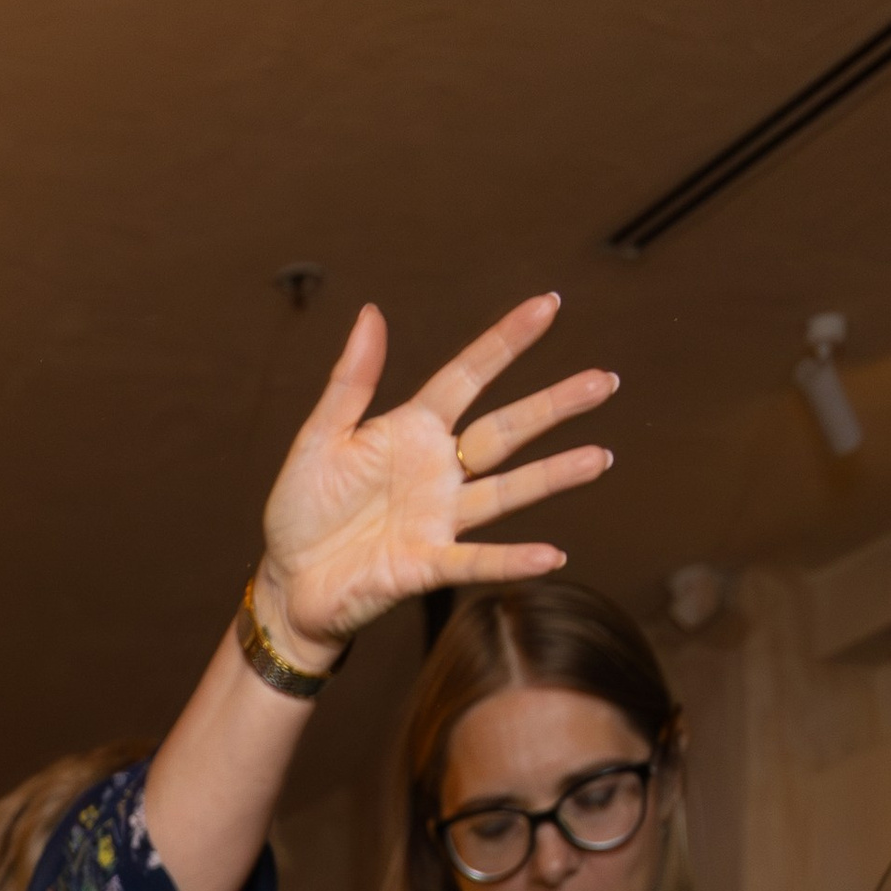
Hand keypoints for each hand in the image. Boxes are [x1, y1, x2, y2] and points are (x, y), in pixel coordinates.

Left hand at [252, 294, 617, 668]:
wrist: (285, 583)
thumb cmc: (301, 511)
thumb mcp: (319, 439)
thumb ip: (350, 383)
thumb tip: (372, 314)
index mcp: (411, 431)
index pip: (467, 376)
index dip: (505, 342)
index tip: (548, 306)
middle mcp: (437, 471)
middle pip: (506, 430)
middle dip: (555, 406)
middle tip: (605, 381)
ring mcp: (438, 519)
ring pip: (507, 491)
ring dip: (554, 475)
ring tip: (600, 457)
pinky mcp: (426, 566)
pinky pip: (476, 561)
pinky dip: (512, 560)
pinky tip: (551, 554)